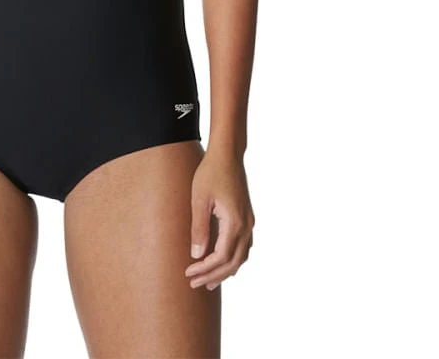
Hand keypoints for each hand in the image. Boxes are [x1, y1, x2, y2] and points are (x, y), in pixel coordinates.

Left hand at [185, 147, 254, 290]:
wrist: (228, 154)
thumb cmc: (210, 173)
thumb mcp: (199, 199)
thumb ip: (199, 228)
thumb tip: (197, 255)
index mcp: (235, 222)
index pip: (221, 257)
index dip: (205, 269)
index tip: (189, 273)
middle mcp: (246, 225)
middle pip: (233, 262)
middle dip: (214, 275)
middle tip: (195, 284)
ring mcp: (249, 221)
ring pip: (242, 257)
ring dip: (225, 270)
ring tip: (208, 280)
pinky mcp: (247, 217)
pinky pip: (245, 246)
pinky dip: (234, 259)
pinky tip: (222, 261)